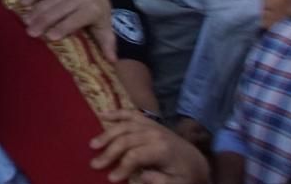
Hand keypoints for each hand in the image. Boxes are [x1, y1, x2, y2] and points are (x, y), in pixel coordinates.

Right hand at [20, 0, 114, 54]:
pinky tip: (22, 4)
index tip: (50, 37)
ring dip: (36, 11)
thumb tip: (113, 61)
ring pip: (49, 1)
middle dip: (44, 21)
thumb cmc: (100, 18)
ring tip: (25, 22)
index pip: (75, 19)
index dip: (63, 27)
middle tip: (31, 32)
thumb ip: (108, 45)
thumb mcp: (106, 31)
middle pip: (58, 10)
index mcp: (91, 9)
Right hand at [90, 109, 208, 183]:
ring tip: (93, 145)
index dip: (121, 166)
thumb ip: (159, 181)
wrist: (196, 161)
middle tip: (95, 164)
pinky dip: (116, 113)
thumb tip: (141, 176)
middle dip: (109, 152)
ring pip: (124, 126)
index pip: (135, 155)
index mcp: (162, 149)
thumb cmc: (185, 176)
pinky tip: (102, 115)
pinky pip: (130, 114)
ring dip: (107, 134)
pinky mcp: (149, 122)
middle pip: (126, 139)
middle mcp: (154, 133)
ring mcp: (151, 125)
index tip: (111, 179)